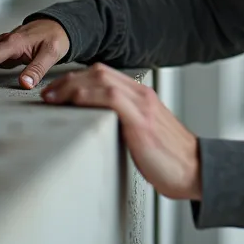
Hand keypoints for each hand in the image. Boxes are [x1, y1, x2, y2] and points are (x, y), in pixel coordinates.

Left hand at [40, 63, 201, 199]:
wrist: (195, 170)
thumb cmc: (170, 159)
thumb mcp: (145, 134)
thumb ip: (126, 123)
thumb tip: (98, 127)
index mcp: (143, 97)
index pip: (106, 75)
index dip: (77, 79)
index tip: (57, 92)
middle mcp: (143, 96)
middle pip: (100, 72)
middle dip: (68, 80)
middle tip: (48, 95)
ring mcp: (143, 107)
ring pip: (102, 80)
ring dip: (71, 87)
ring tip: (53, 99)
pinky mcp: (141, 122)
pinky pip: (111, 97)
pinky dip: (88, 96)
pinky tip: (74, 104)